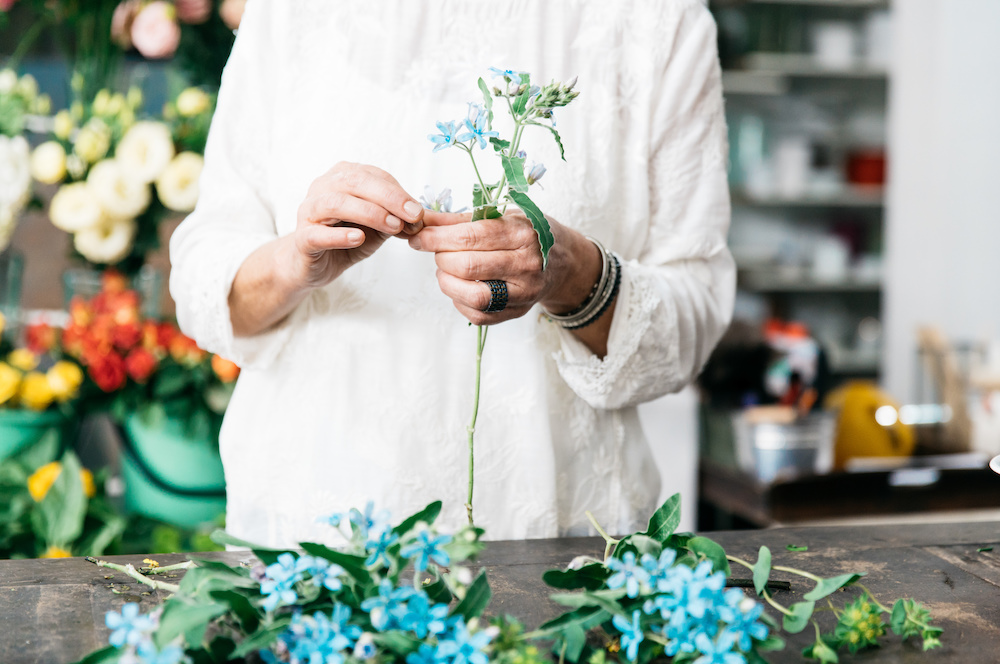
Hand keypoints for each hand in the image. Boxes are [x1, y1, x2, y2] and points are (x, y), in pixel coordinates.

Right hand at [288, 162, 423, 288]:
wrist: (313, 265)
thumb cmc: (346, 239)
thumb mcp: (378, 228)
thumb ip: (396, 219)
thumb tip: (420, 218)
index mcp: (343, 178)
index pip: (374, 176)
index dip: (399, 193)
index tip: (419, 213)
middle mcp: (323, 188)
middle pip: (355, 182)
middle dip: (389, 197)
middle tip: (412, 215)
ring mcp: (309, 212)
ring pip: (336, 203)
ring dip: (368, 213)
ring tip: (392, 227)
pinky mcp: (302, 238)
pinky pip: (317, 233)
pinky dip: (339, 235)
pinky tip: (357, 238)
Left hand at [409, 209, 601, 326]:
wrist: (563, 263)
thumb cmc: (527, 235)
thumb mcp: (503, 217)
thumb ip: (462, 219)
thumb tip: (423, 219)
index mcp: (523, 234)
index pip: (470, 236)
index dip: (437, 237)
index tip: (418, 236)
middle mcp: (527, 264)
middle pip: (468, 266)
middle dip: (441, 258)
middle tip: (436, 252)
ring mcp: (524, 293)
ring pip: (474, 295)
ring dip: (448, 282)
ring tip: (445, 270)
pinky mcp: (517, 312)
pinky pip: (479, 314)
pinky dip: (459, 301)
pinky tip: (460, 287)